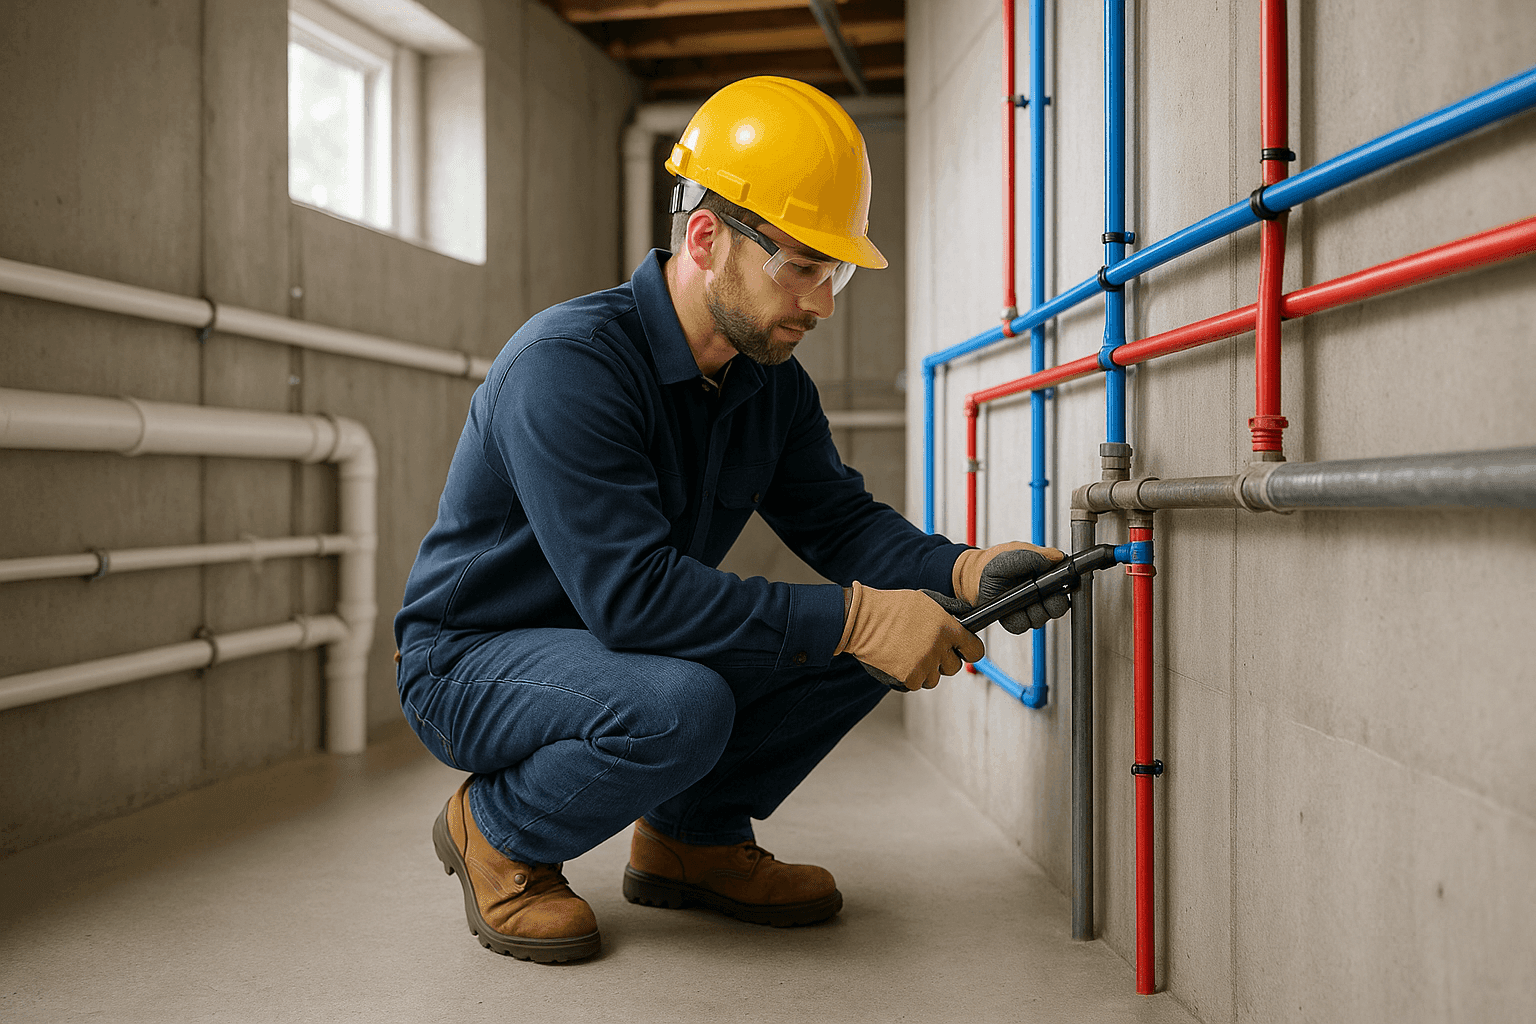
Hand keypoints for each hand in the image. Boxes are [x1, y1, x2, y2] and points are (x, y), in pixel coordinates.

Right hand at [836, 583, 984, 690]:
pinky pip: (917, 684)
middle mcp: (940, 647)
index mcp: (948, 628)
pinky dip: (909, 676)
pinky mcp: (909, 678)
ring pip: (935, 678)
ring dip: (925, 670)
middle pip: (954, 667)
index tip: (963, 651)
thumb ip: (948, 612)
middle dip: (943, 660)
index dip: (969, 651)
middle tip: (926, 649)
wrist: (862, 620)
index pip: (975, 650)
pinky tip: (899, 660)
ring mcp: (925, 664)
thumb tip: (964, 619)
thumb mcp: (925, 600)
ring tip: (908, 653)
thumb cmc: (891, 607)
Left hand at [953, 541, 1070, 633]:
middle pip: (1058, 606)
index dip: (1065, 589)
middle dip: (1050, 604)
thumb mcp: (1013, 553)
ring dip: (1030, 611)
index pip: (1066, 585)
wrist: (970, 576)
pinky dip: (1014, 618)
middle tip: (1037, 596)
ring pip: (1041, 618)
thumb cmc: (991, 561)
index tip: (1058, 588)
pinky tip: (1008, 608)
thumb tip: (1058, 557)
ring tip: (1017, 598)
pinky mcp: (1015, 618)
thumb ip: (1036, 555)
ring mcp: (1028, 606)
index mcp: (1044, 574)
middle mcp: (1039, 592)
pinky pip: (1022, 625)